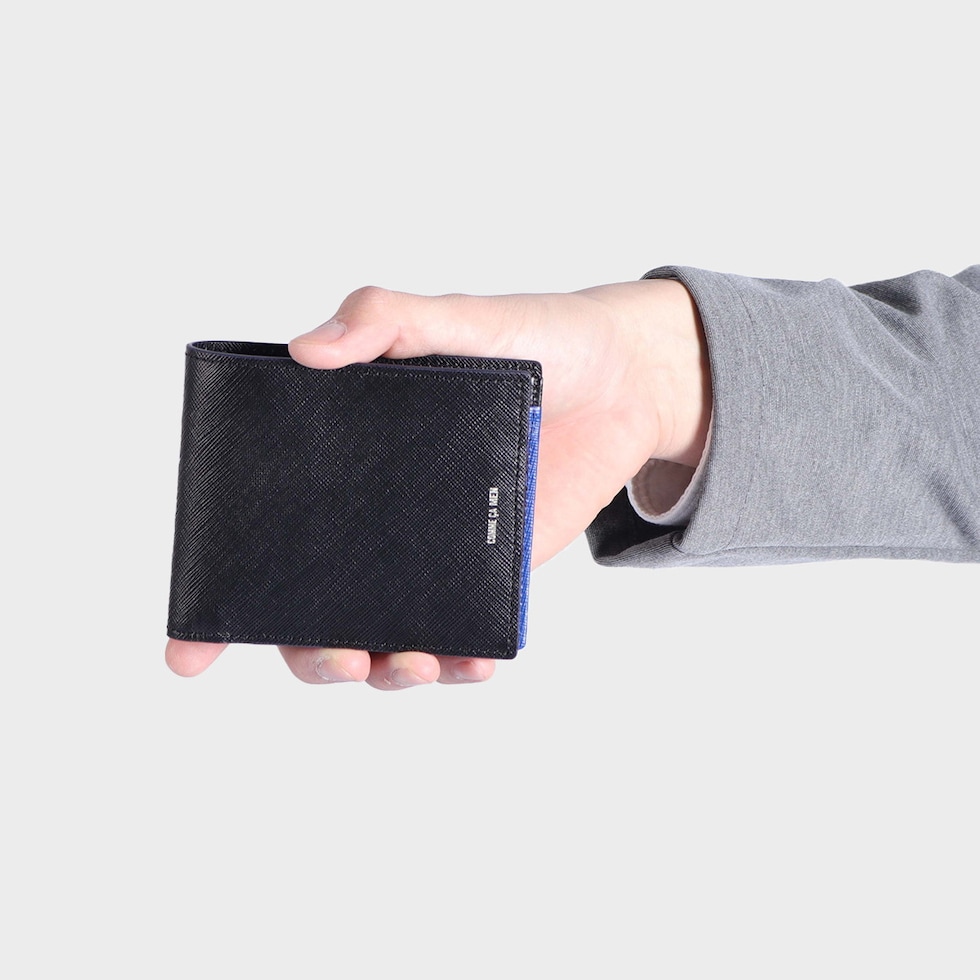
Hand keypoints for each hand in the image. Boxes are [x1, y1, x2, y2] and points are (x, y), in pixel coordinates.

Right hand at [165, 278, 710, 687]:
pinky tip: (473, 662)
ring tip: (413, 662)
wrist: (621, 374)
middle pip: (317, 609)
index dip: (218, 602)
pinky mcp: (493, 571)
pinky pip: (464, 634)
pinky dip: (460, 663)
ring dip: (384, 671)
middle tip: (338, 654)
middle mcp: (381, 515)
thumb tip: (310, 351)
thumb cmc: (529, 339)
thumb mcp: (452, 317)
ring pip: (385, 637)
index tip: (190, 651)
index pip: (266, 535)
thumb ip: (384, 320)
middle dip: (310, 653)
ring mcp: (435, 550)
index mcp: (347, 459)